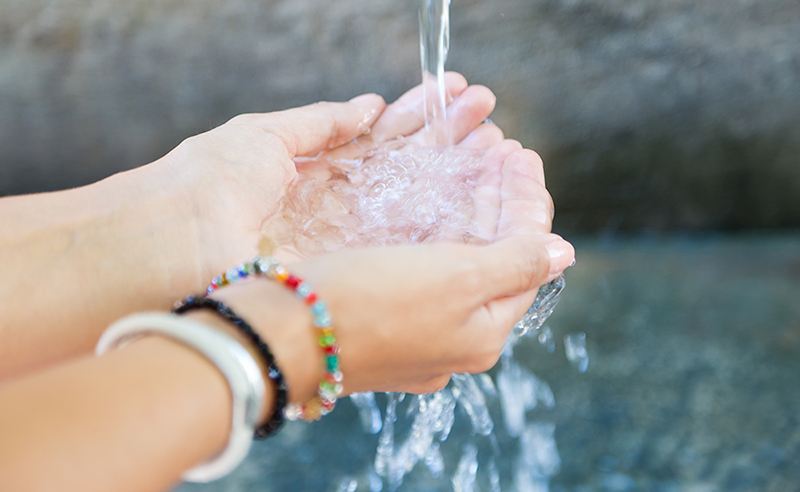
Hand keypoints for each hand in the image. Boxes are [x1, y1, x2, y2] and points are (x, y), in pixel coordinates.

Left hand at [149, 72, 500, 281]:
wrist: (174, 245)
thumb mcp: (267, 136)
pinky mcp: (354, 270)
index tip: (460, 93)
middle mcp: (343, 208)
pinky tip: (480, 195)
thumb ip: (323, 123)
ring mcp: (351, 241)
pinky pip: (408, 243)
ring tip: (500, 147)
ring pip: (418, 205)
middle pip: (410, 170)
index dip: (424, 115)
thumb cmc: (209, 182)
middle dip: (451, 140)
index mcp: (322, 170)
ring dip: (458, 174)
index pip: (386, 137)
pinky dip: (446, 219)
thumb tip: (370, 106)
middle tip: (491, 118)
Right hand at [208, 147, 573, 400]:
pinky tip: (427, 202)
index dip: (527, 202)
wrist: (276, 336)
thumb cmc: (366, 304)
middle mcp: (453, 339)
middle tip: (501, 150)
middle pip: (492, 259)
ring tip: (471, 163)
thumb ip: (514, 263)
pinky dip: (432, 230)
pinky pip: (420, 270)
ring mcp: (414, 333)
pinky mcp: (378, 320)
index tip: (522, 154)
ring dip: (467, 210)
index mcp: (482, 333)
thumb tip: (562, 252)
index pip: (525, 258)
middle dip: (499, 201)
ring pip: (455, 262)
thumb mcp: (455, 279)